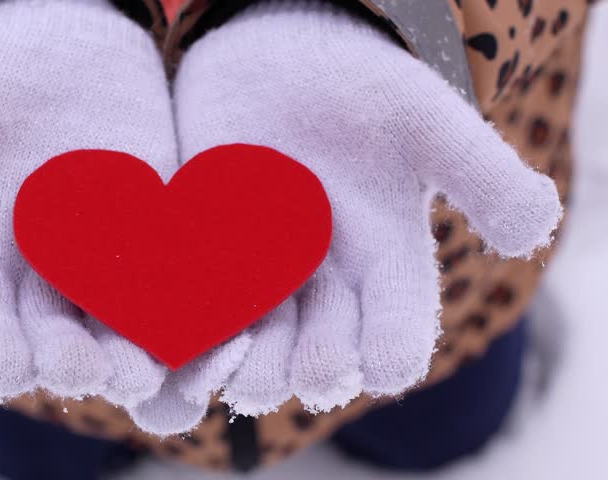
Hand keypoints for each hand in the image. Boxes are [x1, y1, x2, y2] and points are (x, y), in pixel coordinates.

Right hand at [0, 0, 174, 401]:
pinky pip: (175, 276)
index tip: (7, 368)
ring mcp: (105, 256)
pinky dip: (187, 299)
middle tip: (90, 370)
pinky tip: (205, 310)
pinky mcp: (158, 233)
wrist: (61, 45)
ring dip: (136, 348)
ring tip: (150, 368)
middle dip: (72, 358)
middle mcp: (44, 272)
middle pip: (56, 335)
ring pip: (120, 321)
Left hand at [139, 0, 560, 424]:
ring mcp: (264, 273)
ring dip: (246, 368)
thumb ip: (481, 173)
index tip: (385, 363)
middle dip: (311, 371)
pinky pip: (199, 302)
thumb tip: (534, 229)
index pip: (397, 332)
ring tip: (232, 378)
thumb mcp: (427, 121)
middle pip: (322, 353)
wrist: (281, 55)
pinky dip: (191, 325)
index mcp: (385, 264)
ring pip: (258, 343)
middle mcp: (326, 283)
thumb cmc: (361, 86)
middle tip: (300, 374)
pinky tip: (178, 333)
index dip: (393, 353)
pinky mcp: (208, 254)